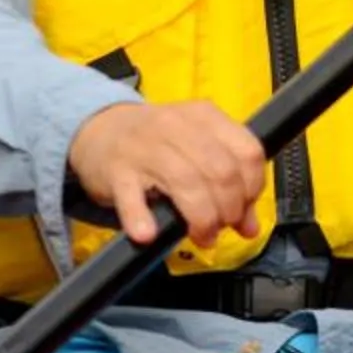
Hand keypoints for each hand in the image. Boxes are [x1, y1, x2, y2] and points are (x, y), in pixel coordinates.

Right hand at [66, 100, 265, 247]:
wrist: (98, 130)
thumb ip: (229, 183)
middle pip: (221, 171)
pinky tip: (148, 233)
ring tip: (202, 236)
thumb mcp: (196, 150)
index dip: (253, 188)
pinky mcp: (117, 171)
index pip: (248, 152)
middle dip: (229, 209)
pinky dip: (141, 217)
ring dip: (202, 218)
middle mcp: (177, 126)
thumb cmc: (156, 142)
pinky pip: (132, 196)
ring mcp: (145, 147)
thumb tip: (250, 227)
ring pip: (187, 182)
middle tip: (221, 227)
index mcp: (204, 117)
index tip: (244, 208)